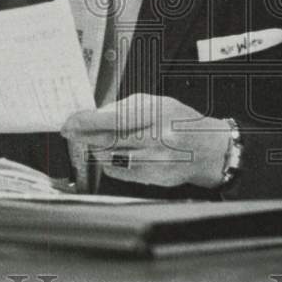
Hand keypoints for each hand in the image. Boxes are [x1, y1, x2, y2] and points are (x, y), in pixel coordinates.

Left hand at [61, 93, 230, 189]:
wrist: (210, 150)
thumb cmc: (181, 122)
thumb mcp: (156, 103)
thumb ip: (125, 108)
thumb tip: (95, 115)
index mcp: (157, 114)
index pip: (113, 118)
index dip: (86, 121)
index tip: (71, 121)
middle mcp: (157, 138)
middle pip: (108, 139)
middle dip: (84, 136)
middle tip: (72, 131)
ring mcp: (156, 161)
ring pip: (111, 157)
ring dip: (97, 149)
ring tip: (98, 141)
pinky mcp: (155, 178)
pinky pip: (120, 172)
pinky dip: (110, 163)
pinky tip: (113, 155)